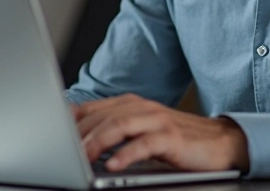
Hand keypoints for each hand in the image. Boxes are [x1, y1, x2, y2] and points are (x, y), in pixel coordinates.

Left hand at [72, 93, 248, 172]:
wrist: (220, 142)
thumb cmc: (177, 141)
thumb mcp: (141, 133)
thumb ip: (114, 132)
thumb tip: (79, 140)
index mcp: (131, 105)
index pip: (92, 109)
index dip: (70, 122)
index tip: (50, 134)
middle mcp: (142, 107)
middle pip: (103, 117)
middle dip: (78, 135)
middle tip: (60, 152)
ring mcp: (158, 120)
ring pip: (120, 126)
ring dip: (98, 142)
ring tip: (81, 157)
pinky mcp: (172, 136)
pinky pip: (145, 143)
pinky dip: (126, 154)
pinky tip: (112, 165)